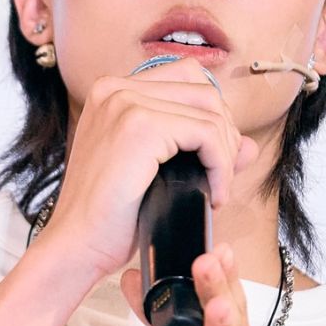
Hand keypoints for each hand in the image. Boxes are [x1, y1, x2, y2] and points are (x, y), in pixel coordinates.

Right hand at [37, 58, 261, 289]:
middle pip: (204, 90)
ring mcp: (125, 103)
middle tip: (219, 179)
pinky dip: (221, 167)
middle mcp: (115, 88)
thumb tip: (248, 144)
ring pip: (210, 111)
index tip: (212, 161)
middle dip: (225, 135)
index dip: (212, 118)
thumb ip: (201, 150)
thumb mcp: (159, 173)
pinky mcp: (140, 126)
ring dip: (225, 154)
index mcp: (113, 91)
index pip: (187, 79)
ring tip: (216, 189)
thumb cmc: (110, 217)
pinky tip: (214, 194)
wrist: (77, 246)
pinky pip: (207, 134)